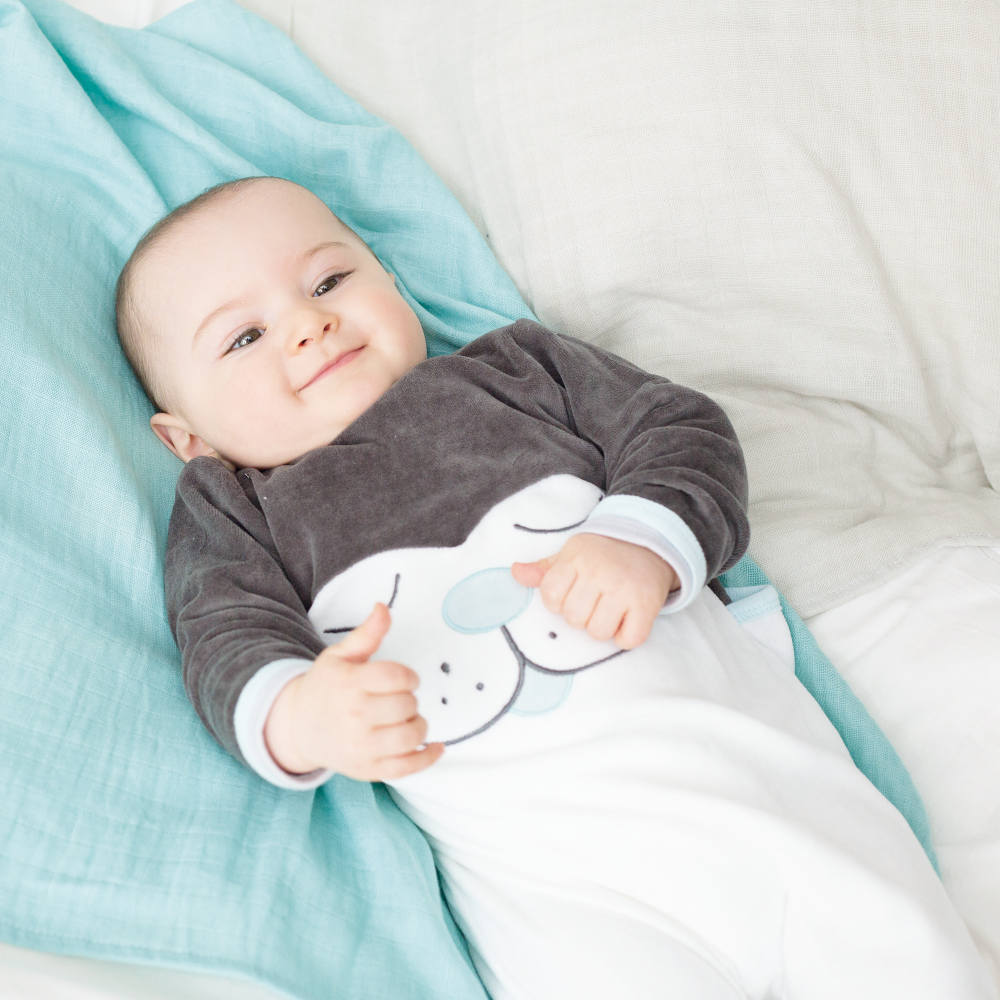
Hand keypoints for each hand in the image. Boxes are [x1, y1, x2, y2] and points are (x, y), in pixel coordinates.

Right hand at [264, 603, 443, 780]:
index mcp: (350, 684)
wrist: (298, 727)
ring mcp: (361, 746)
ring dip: (418, 725)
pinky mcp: (367, 769)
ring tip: (407, 719)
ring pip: (411, 735)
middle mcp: (354, 716)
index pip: (399, 677)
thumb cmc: (326, 687)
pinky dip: (427, 758)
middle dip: (409, 699)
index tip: (402, 679)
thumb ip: (367, 633)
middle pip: (408, 705)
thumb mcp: (340, 656)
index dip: (409, 677)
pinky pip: (407, 768)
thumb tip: (383, 607)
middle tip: (396, 700)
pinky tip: (434, 747)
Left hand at [511, 533, 677, 649]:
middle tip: (593, 603)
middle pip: (574, 618)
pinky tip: (626, 620)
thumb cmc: (601, 555)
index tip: (572, 593)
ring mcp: (624, 589)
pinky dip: (626, 638)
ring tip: (609, 612)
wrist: (647, 544)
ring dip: (602, 629)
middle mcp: (600, 573)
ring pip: (598, 632)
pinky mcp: (647, 605)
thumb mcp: (570, 555)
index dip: (558, 602)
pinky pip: (628, 640)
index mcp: (576, 559)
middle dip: (581, 617)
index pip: (551, 595)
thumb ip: (543, 570)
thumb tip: (515, 572)